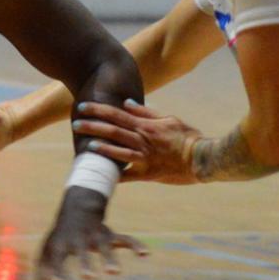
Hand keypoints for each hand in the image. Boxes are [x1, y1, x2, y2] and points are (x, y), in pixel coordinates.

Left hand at [32, 186, 145, 279]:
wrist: (76, 207)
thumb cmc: (58, 239)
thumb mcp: (46, 256)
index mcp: (60, 246)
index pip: (57, 260)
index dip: (60, 274)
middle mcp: (78, 240)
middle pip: (81, 252)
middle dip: (86, 263)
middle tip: (90, 278)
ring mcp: (95, 236)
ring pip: (104, 246)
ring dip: (110, 258)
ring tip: (115, 272)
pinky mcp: (110, 235)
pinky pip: (125, 238)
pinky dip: (135, 244)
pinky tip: (145, 253)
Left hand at [73, 100, 204, 183]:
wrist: (203, 159)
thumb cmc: (187, 137)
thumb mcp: (168, 119)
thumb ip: (146, 112)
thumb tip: (126, 103)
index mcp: (145, 126)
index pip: (117, 114)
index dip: (98, 110)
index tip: (83, 106)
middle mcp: (142, 140)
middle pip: (113, 131)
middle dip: (92, 126)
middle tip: (75, 123)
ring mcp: (144, 158)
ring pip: (118, 152)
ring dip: (101, 148)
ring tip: (85, 145)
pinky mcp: (148, 174)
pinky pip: (128, 176)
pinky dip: (115, 176)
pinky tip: (101, 176)